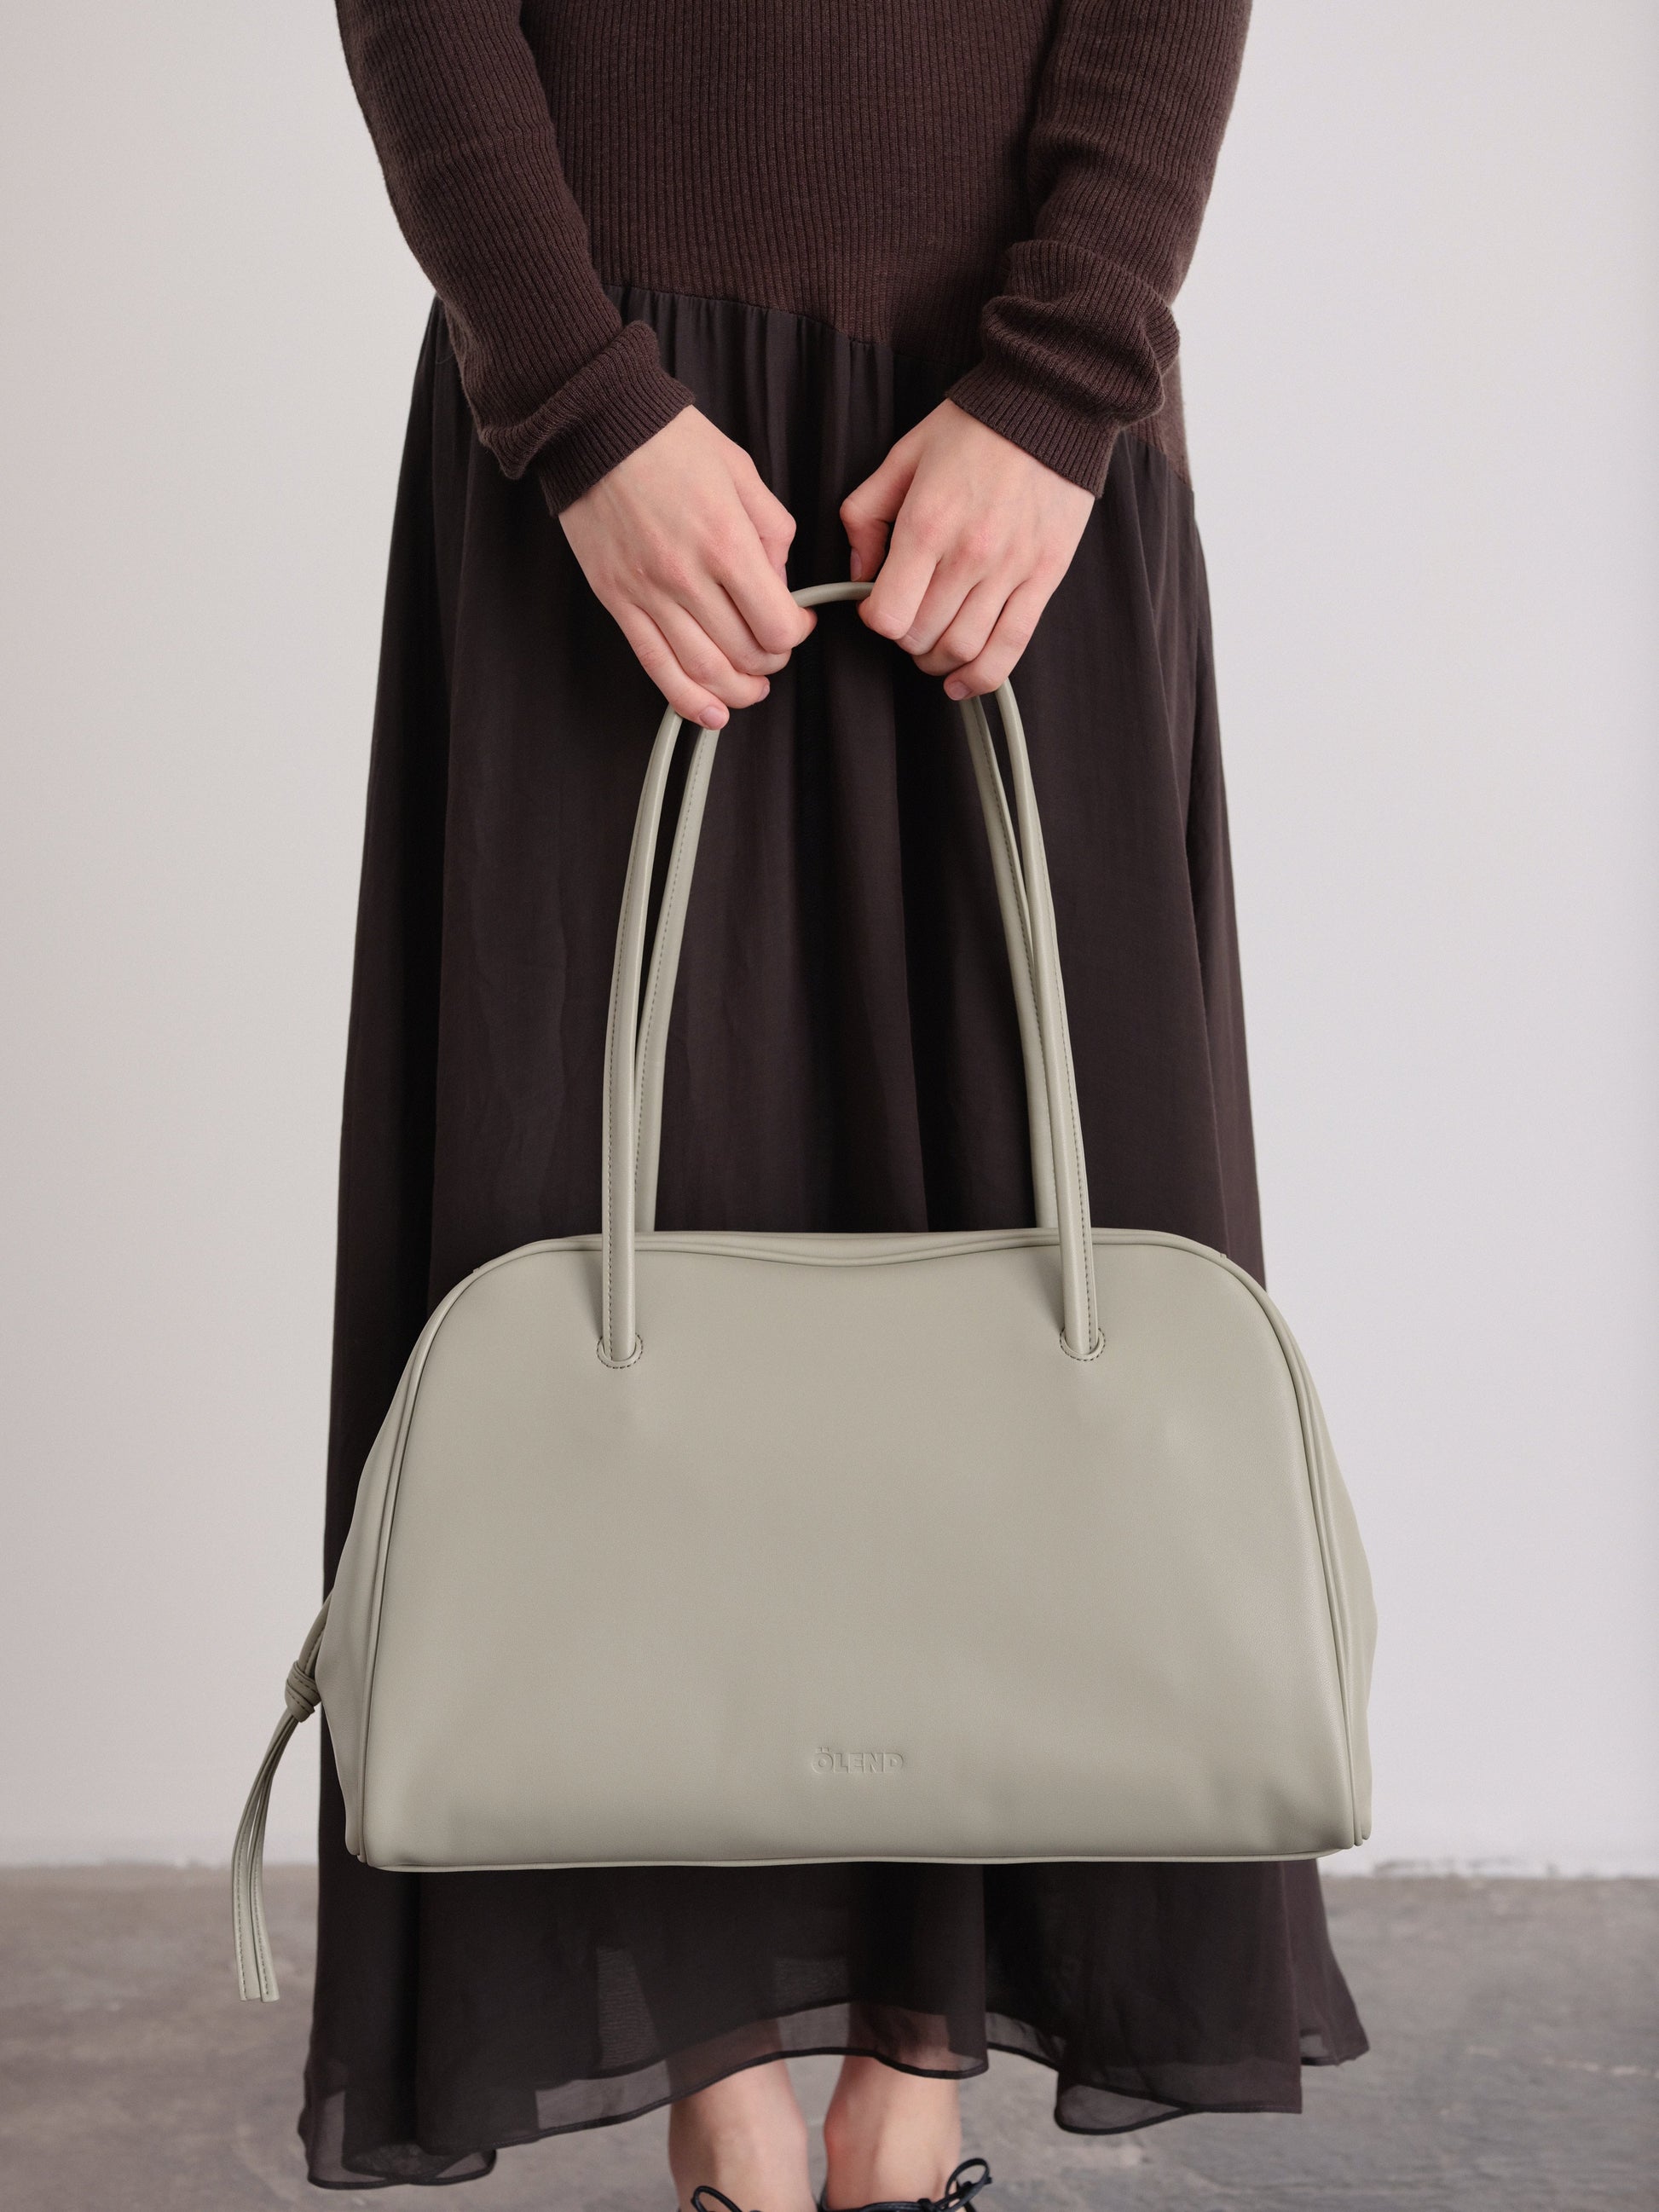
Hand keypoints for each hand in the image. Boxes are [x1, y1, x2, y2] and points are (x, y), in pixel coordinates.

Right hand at [560, 407, 815, 727]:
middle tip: (775, 647)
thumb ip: (772, 532)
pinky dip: (687, 701)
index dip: (797, 633)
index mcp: (726, 542)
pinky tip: (710, 713)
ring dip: (737, 691)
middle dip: (772, 660)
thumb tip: (778, 583)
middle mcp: (687, 577)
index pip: (777, 624)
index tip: (799, 622)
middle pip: (745, 653)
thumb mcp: (742, 472)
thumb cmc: (669, 440)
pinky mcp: (618, 602)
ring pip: (704, 672)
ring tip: (752, 686)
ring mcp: (648, 594)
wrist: (593, 426)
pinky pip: (656, 666)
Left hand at [840, 400, 1093, 697]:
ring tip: (931, 647)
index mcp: (927, 524)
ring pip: (963, 649)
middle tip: (906, 621)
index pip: (887, 614)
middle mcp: (970, 554)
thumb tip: (858, 574)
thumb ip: (865, 515)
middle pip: (922, 636)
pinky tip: (961, 682)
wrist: (1051, 403)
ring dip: (938, 661)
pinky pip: (1011, 647)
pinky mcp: (1045, 577)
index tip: (876, 607)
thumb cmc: (975, 427)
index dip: (874, 619)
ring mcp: (1011, 570)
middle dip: (904, 639)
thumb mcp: (902, 457)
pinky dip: (982, 677)